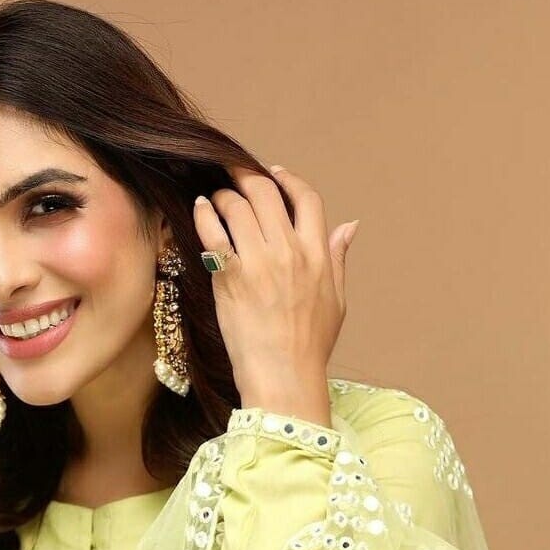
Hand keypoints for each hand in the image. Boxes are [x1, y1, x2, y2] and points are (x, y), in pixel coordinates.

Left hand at [192, 163, 357, 423]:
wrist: (284, 376)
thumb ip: (338, 258)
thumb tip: (349, 226)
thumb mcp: (336, 301)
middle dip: (247, 177)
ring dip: (224, 196)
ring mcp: (259, 263)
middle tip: (233, 175)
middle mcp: (290, 252)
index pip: (307, 199)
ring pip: (238, 206)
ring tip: (217, 199)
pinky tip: (200, 209)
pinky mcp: (231, 278)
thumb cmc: (310, 346)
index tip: (275, 173)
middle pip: (267, 193)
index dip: (289, 180)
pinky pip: (213, 233)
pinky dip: (204, 214)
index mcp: (317, 255)